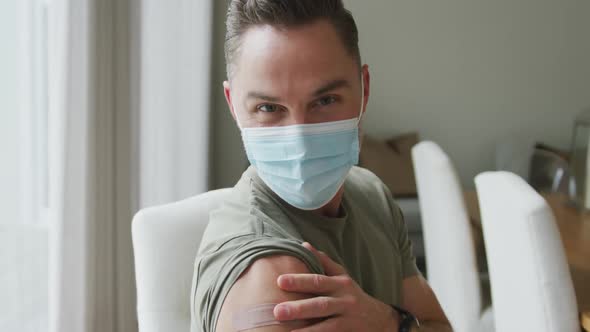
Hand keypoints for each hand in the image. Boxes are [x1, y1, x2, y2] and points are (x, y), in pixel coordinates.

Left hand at [273, 242, 398, 331]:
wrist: (380, 319)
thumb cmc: (353, 295)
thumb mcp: (342, 277)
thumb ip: (324, 262)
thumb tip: (304, 245)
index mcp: (340, 284)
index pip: (318, 281)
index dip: (299, 281)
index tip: (280, 281)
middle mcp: (345, 301)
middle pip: (321, 305)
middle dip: (299, 308)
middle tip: (277, 312)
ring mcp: (348, 319)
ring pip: (327, 325)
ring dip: (307, 330)